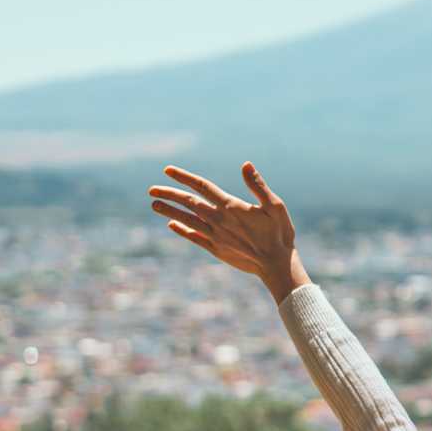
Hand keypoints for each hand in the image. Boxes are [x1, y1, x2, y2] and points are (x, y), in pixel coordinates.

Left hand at [149, 162, 310, 302]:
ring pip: (186, 220)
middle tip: (151, 189)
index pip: (202, 187)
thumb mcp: (275, 206)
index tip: (168, 170)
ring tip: (154, 204)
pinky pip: (194, 237)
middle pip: (188, 203)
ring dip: (169, 211)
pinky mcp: (216, 249)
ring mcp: (215, 236)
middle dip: (169, 194)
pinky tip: (172, 224)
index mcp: (231, 206)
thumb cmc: (280, 234)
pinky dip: (181, 230)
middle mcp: (218, 220)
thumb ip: (258, 186)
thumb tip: (245, 165)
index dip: (184, 177)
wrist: (276, 265)